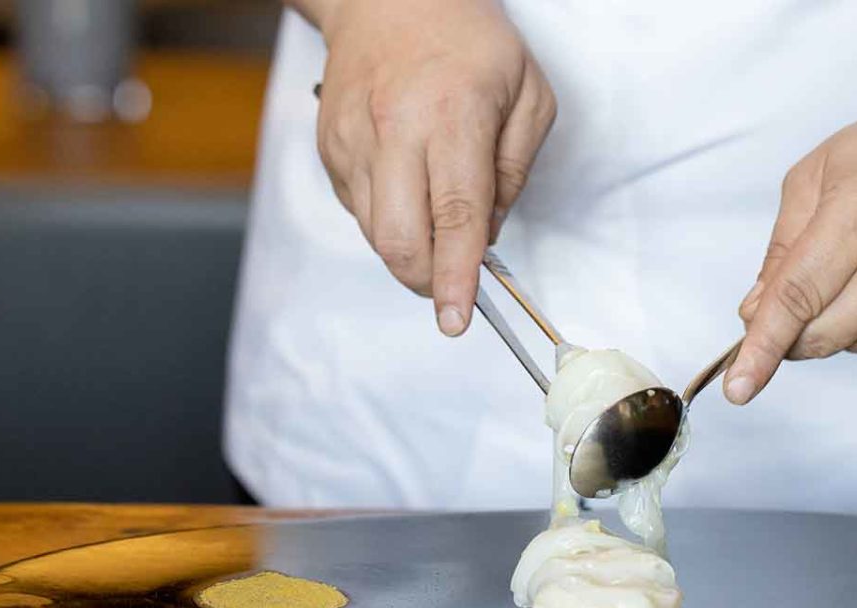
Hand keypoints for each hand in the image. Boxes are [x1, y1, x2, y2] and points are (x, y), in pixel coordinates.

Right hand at [314, 0, 555, 334]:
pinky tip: (407, 183)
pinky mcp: (329, 150)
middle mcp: (394, 131)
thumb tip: (487, 236)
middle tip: (452, 282)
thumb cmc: (466, 40)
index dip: (456, 277)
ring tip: (433, 209)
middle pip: (399, 240)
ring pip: (374, 234)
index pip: (455, 217)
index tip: (456, 318)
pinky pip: (358, 212)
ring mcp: (353, 142)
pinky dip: (387, 219)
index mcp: (451, 115)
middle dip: (426, 280)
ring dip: (409, 248)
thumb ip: (514, 172)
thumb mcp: (527, 95)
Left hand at [724, 90, 856, 403]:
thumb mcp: (819, 173)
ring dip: (839, 319)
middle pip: (819, 335)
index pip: (798, 296)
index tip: (739, 387)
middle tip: (797, 292)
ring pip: (852, 343)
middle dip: (790, 331)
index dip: (763, 346)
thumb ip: (781, 247)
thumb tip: (756, 313)